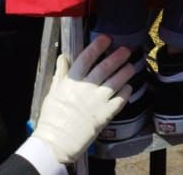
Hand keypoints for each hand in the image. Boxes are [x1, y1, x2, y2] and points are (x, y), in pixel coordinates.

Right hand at [31, 36, 135, 163]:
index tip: (107, 39)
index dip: (98, 46)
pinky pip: (119, 100)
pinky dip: (125, 92)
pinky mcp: (105, 115)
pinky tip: (128, 87)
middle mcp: (86, 88)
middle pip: (105, 67)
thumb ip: (60, 73)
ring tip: (131, 66)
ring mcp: (97, 101)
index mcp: (72, 81)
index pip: (87, 58)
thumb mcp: (52, 91)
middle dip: (117, 56)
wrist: (55, 142)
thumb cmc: (52, 118)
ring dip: (125, 72)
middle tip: (126, 49)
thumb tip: (63, 57)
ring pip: (116, 82)